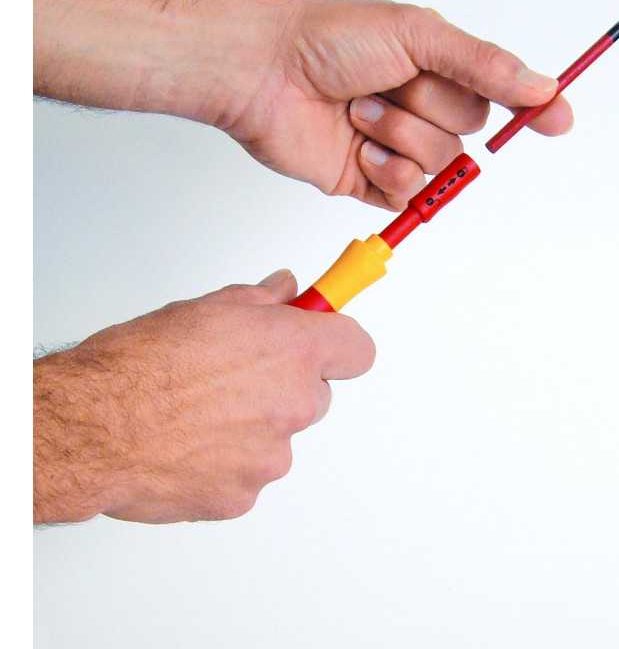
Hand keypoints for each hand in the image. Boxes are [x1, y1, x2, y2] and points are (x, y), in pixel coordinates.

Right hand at [32, 270, 374, 523]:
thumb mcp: (208, 308)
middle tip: (237, 377)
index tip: (326, 338)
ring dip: (253, 427)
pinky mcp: (244, 496)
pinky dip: (226, 462)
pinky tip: (187, 444)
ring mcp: (272, 456)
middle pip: (315, 394)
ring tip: (198, 414)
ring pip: (278, 437)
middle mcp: (295, 404)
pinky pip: (248, 474)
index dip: (339, 343)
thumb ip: (262, 300)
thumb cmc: (140, 365)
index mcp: (294, 350)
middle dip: (285, 386)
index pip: (357, 349)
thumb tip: (285, 291)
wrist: (94, 428)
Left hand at [225, 0, 573, 208]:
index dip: (532, 108)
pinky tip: (356, 145)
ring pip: (438, 163)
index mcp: (436, 67)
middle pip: (469, 130)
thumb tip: (541, 86)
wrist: (265, 75)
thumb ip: (482, 63)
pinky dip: (384, 169)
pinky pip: (406, 193)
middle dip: (429, 108)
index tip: (559, 120)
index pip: (500, 93)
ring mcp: (396, 146)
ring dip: (400, 136)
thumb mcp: (417, 35)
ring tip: (359, 111)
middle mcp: (420, 107)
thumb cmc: (330, 40)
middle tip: (387, 85)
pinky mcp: (370, 181)